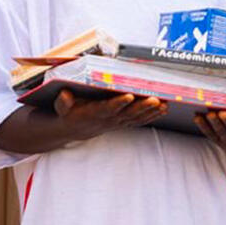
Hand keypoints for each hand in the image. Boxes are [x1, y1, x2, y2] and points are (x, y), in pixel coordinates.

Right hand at [51, 89, 167, 139]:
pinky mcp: (123, 123)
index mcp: (94, 113)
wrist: (74, 129)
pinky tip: (163, 109)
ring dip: (151, 111)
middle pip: (128, 113)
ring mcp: (117, 122)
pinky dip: (152, 116)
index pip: (107, 108)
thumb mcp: (61, 107)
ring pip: (137, 117)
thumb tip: (64, 95)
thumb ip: (63, 102)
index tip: (128, 96)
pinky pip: (139, 120)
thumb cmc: (69, 113)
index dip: (118, 103)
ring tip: (164, 104)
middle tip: (155, 99)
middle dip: (142, 107)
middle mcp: (108, 119)